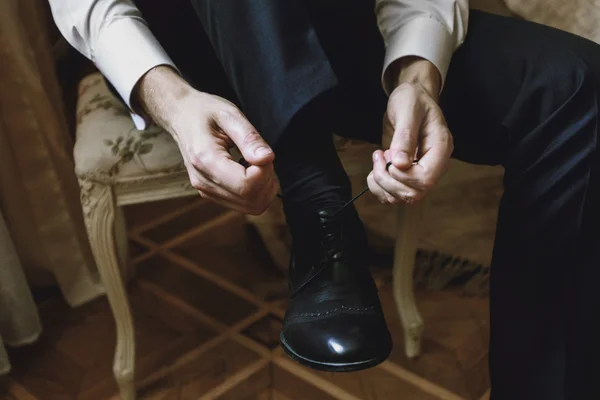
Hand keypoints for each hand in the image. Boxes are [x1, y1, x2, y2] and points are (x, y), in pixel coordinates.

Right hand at [135, 66, 277, 214]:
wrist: (180, 116)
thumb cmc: (204, 111)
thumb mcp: (229, 114)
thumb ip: (249, 138)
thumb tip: (268, 158)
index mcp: (206, 160)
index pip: (246, 185)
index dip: (265, 172)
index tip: (264, 153)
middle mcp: (204, 182)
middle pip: (251, 200)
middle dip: (267, 180)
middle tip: (262, 156)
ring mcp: (207, 190)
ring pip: (251, 207)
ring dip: (264, 188)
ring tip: (257, 163)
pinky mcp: (212, 194)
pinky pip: (244, 204)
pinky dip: (256, 191)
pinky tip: (250, 170)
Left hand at [368, 58, 452, 203]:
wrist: (410, 99)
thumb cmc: (412, 100)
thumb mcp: (408, 110)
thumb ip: (405, 137)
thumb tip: (400, 164)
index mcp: (441, 149)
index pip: (426, 179)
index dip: (403, 175)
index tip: (388, 157)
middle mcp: (434, 165)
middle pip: (414, 193)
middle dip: (388, 180)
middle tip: (379, 155)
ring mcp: (420, 172)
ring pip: (403, 197)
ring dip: (382, 184)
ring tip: (378, 159)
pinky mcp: (407, 175)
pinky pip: (394, 195)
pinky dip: (379, 187)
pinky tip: (376, 169)